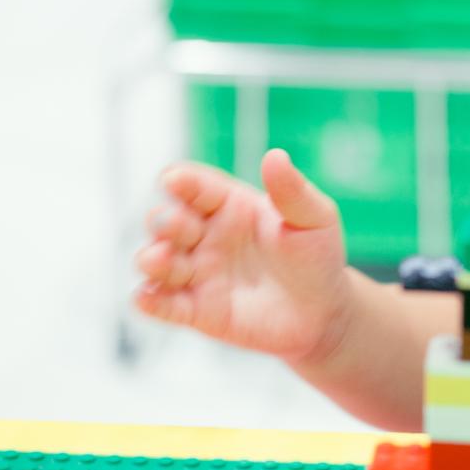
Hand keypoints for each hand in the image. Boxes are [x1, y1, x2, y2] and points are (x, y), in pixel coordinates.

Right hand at [133, 149, 354, 365]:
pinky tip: (146, 299)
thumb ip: (292, 191)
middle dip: (163, 221)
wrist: (324, 313)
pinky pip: (163, 304)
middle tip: (178, 226)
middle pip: (166, 220)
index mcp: (228, 204)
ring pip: (157, 261)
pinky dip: (149, 301)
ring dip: (150, 259)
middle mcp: (205, 235)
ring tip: (158, 260)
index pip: (193, 185)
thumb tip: (275, 156)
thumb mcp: (314, 218)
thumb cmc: (317, 257)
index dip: (179, 181)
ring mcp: (198, 272)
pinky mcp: (196, 311)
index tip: (173, 180)